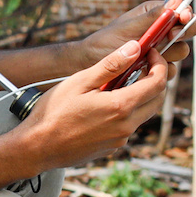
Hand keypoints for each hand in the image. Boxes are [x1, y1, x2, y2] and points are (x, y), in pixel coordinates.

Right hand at [12, 39, 168, 169]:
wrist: (36, 148)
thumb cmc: (53, 113)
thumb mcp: (80, 81)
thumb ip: (111, 65)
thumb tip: (134, 47)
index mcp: (121, 107)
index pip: (158, 83)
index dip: (159, 65)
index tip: (150, 54)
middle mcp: (126, 126)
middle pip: (157, 100)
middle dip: (154, 80)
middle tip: (140, 66)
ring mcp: (120, 140)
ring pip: (142, 114)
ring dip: (138, 97)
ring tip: (115, 85)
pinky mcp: (112, 148)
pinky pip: (127, 127)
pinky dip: (124, 113)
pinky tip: (102, 106)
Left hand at [80, 0, 195, 66]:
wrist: (91, 64)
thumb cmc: (106, 40)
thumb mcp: (130, 27)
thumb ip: (154, 16)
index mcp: (157, 14)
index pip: (185, 11)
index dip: (189, 16)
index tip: (184, 18)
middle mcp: (162, 30)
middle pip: (189, 31)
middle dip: (182, 34)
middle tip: (169, 37)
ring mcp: (162, 49)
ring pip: (180, 52)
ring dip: (166, 54)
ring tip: (145, 56)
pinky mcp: (158, 66)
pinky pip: (170, 70)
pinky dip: (159, 70)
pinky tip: (143, 69)